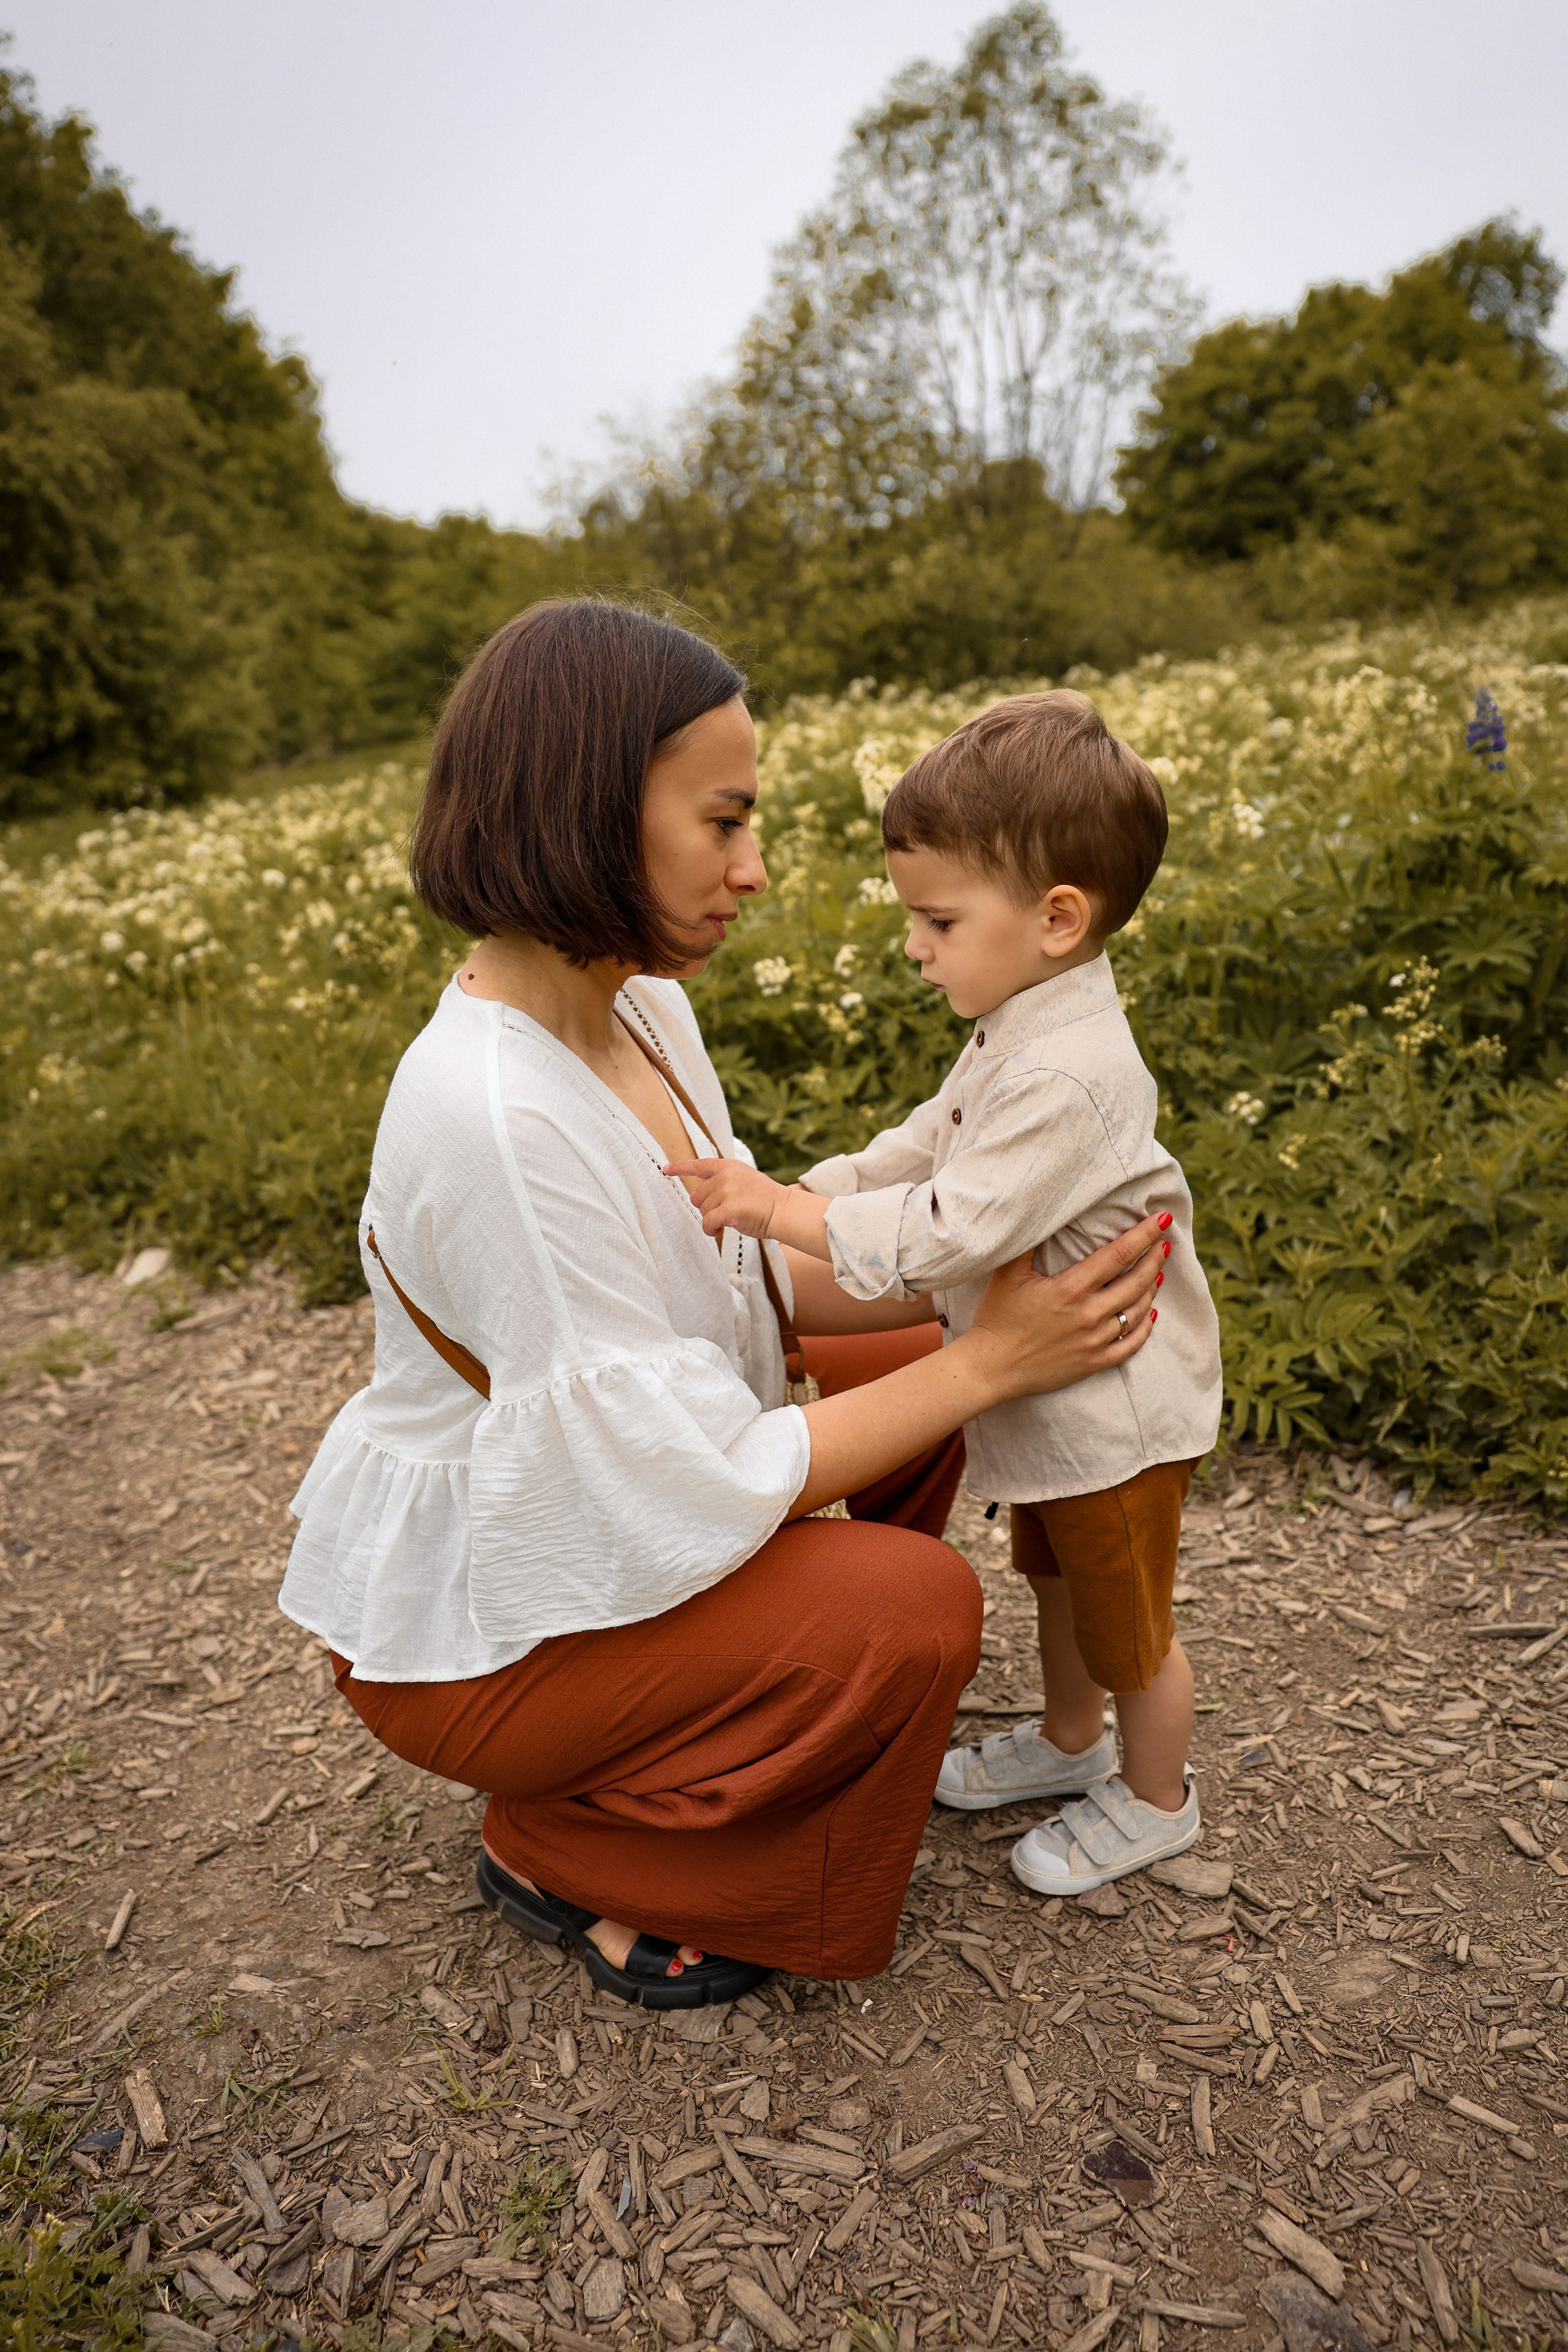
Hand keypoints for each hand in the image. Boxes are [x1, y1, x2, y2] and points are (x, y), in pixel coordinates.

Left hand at [664, 1155, 784, 1239]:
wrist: (783, 1210)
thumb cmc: (765, 1199)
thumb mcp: (743, 1180)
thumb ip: (722, 1183)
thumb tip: (695, 1195)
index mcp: (728, 1166)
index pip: (699, 1165)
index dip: (680, 1168)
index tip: (665, 1169)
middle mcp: (725, 1176)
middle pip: (698, 1196)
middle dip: (708, 1207)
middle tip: (726, 1212)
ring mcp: (726, 1191)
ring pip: (703, 1211)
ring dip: (713, 1220)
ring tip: (730, 1220)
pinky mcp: (728, 1209)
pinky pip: (708, 1223)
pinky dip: (712, 1230)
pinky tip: (721, 1230)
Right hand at [961, 1213, 1169, 1404]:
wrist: (990, 1367)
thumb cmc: (996, 1316)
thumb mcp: (1008, 1273)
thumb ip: (1028, 1242)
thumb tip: (1040, 1210)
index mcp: (1072, 1288)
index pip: (1119, 1254)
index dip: (1144, 1234)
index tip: (1162, 1219)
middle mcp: (1089, 1313)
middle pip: (1136, 1280)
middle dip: (1154, 1258)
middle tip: (1164, 1243)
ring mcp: (1094, 1340)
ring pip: (1137, 1310)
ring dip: (1151, 1288)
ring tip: (1157, 1272)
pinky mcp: (1093, 1362)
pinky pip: (1130, 1345)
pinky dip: (1145, 1327)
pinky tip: (1151, 1313)